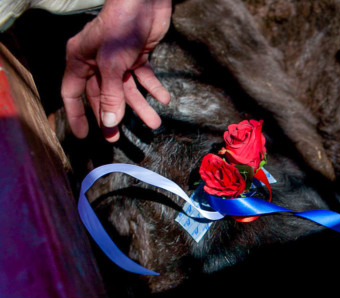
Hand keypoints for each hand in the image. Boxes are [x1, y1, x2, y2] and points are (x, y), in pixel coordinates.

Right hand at [61, 0, 171, 141]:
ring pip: (126, 89)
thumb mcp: (112, 64)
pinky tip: (164, 99)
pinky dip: (153, 88)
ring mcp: (118, 59)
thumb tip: (110, 121)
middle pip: (102, 95)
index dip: (77, 114)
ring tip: (155, 124)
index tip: (84, 135)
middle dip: (112, 116)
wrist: (144, 2)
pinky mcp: (137, 55)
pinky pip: (144, 77)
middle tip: (117, 138)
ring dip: (140, 106)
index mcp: (80, 60)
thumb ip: (111, 94)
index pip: (72, 93)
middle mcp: (96, 61)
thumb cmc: (120, 27)